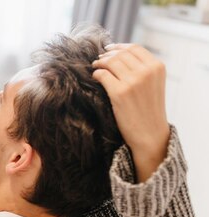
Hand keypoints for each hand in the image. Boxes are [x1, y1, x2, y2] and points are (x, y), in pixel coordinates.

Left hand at [92, 43, 169, 182]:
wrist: (149, 133)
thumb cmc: (148, 110)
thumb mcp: (154, 84)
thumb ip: (143, 69)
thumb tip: (120, 55)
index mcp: (157, 67)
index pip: (134, 48)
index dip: (119, 47)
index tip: (109, 49)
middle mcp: (147, 71)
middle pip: (120, 54)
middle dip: (107, 55)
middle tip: (99, 59)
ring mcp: (133, 81)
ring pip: (110, 62)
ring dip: (100, 63)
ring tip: (95, 67)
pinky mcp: (119, 93)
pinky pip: (102, 75)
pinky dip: (96, 74)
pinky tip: (95, 77)